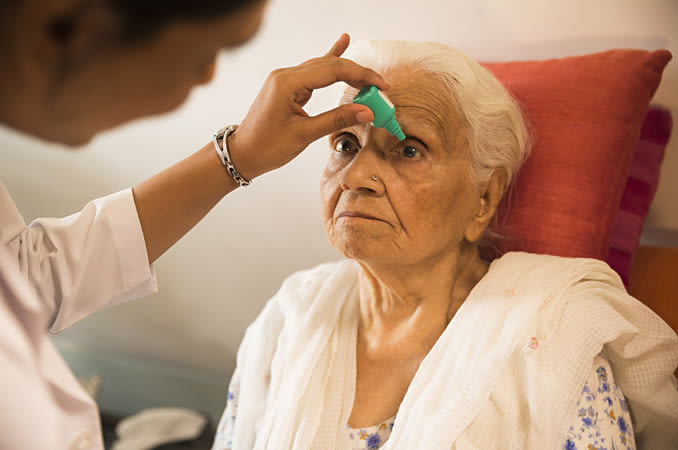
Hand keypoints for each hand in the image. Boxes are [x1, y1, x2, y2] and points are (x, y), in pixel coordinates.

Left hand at [227, 33, 388, 179]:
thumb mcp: (303, 135)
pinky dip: (329, 59)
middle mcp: (286, 75)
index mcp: (287, 83)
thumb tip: (366, 111)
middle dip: (358, 74)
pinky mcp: (287, 86)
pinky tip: (341, 42)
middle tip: (381, 86)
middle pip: (329, 65)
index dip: (360, 76)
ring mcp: (285, 79)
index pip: (332, 71)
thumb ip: (336, 119)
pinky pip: (313, 71)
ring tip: (370, 75)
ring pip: (323, 67)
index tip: (381, 85)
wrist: (242, 154)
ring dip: (347, 70)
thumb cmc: (266, 146)